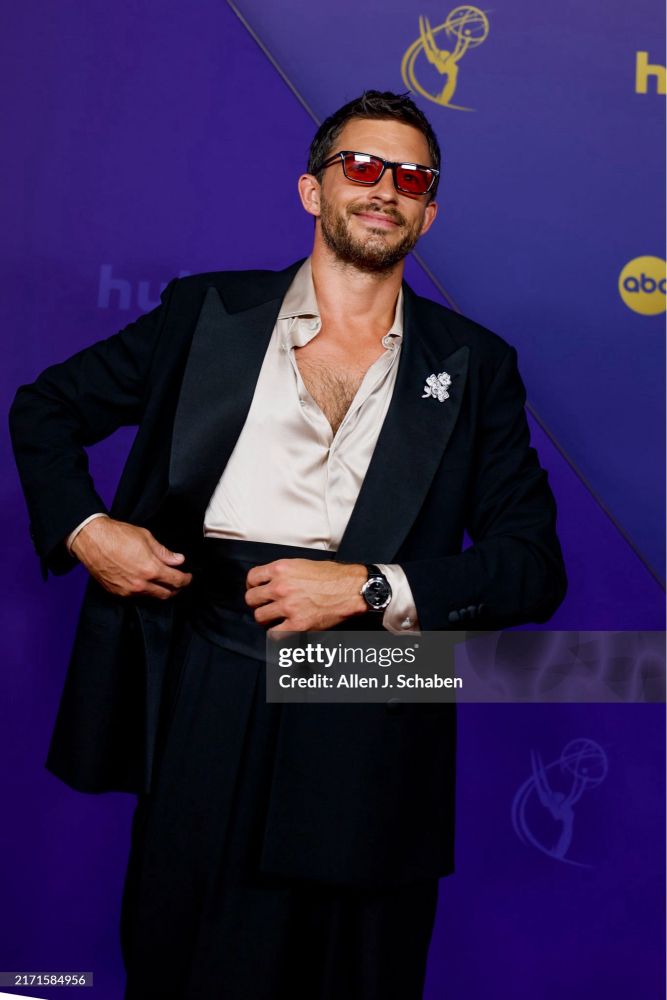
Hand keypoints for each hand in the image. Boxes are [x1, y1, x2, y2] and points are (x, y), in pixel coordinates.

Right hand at [70, 517, 192, 599]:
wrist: (91, 540)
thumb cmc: (117, 535)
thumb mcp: (146, 538)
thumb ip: (164, 552)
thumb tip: (178, 560)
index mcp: (151, 569)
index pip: (177, 581)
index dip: (186, 579)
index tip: (188, 576)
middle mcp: (141, 584)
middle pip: (167, 594)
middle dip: (176, 589)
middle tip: (178, 581)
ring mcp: (128, 591)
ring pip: (152, 597)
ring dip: (160, 591)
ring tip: (163, 581)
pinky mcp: (117, 593)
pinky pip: (136, 596)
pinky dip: (145, 591)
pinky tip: (146, 582)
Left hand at [245, 558, 367, 631]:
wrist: (351, 589)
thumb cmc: (332, 576)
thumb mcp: (302, 564)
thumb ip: (283, 573)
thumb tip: (270, 582)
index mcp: (281, 569)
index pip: (252, 578)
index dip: (253, 586)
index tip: (257, 590)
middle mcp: (281, 587)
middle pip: (252, 599)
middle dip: (257, 603)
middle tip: (265, 605)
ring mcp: (287, 607)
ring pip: (260, 617)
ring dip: (266, 619)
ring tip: (275, 618)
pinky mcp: (297, 625)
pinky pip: (274, 634)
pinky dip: (277, 633)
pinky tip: (283, 628)